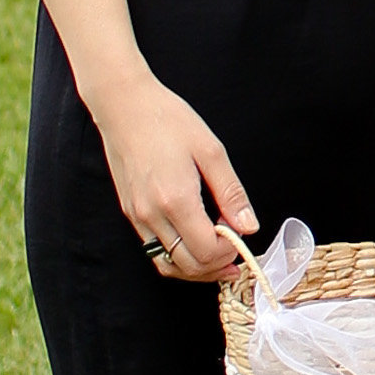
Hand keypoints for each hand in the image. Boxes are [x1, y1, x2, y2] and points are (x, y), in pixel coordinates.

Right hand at [92, 75, 258, 286]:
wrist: (125, 107)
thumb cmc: (168, 121)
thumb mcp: (211, 151)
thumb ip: (231, 193)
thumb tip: (249, 226)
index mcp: (176, 200)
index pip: (206, 251)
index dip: (230, 251)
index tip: (242, 235)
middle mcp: (152, 215)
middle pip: (187, 266)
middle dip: (216, 265)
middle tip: (236, 253)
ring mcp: (137, 217)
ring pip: (167, 264)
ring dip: (196, 267)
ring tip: (218, 255)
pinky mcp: (130, 213)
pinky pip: (154, 250)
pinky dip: (177, 255)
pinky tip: (193, 240)